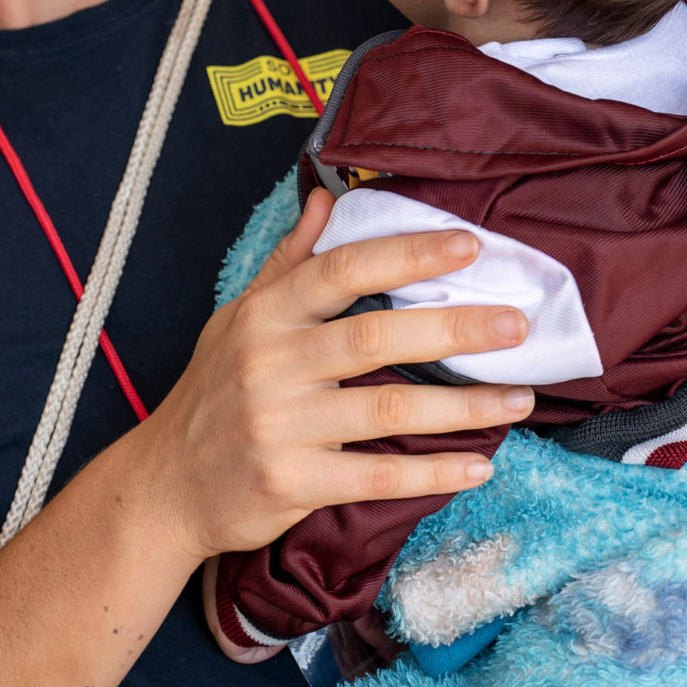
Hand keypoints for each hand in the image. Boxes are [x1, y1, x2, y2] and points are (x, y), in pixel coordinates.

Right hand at [138, 189, 534, 566]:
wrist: (166, 487)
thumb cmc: (212, 395)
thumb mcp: (236, 320)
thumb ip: (288, 264)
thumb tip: (325, 198)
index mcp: (263, 316)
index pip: (341, 270)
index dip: (406, 254)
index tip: (467, 245)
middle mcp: (269, 364)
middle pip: (373, 336)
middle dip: (452, 327)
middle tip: (515, 325)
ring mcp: (280, 426)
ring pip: (388, 410)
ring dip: (463, 407)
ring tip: (520, 398)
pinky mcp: (292, 483)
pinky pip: (376, 477)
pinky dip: (432, 474)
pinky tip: (478, 468)